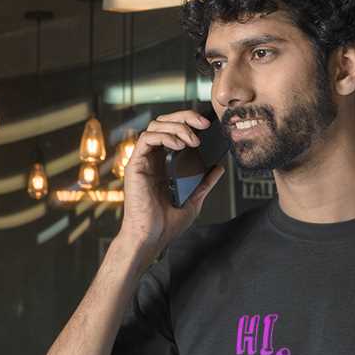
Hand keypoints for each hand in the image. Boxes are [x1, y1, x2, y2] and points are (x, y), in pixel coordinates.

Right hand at [117, 108, 226, 267]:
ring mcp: (141, 161)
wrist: (151, 238)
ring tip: (194, 140)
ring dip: (178, 127)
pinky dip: (165, 136)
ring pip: (155, 126)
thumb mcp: (194, 200)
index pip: (172, 131)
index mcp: (161, 165)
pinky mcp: (135, 165)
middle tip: (204, 124)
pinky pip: (147, 138)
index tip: (207, 126)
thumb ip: (204, 183)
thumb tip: (219, 168)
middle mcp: (150, 160)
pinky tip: (180, 145)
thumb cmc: (166, 225)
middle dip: (185, 117)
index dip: (188, 123)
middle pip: (163, 122)